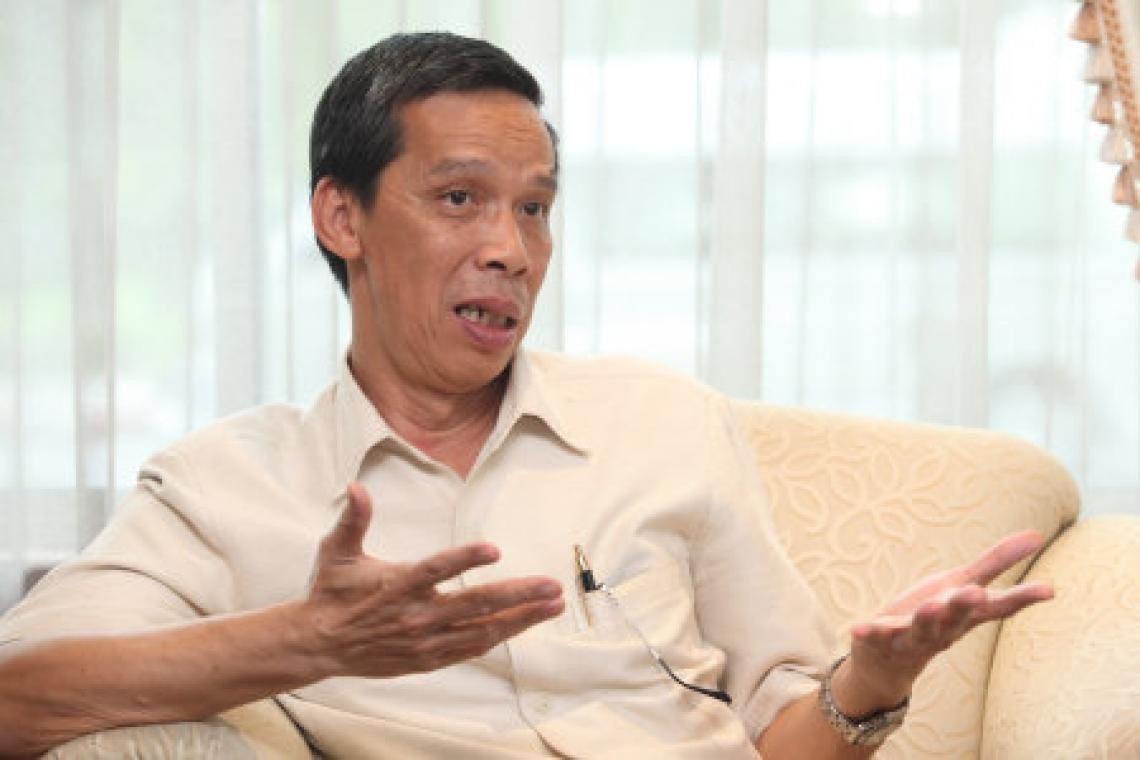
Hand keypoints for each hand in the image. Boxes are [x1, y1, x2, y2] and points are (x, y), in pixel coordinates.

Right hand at [298, 482, 563, 678]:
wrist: (319, 644)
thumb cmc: (333, 592)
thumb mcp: (337, 551)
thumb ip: (353, 518)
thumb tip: (356, 486)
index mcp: (397, 584)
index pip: (435, 569)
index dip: (464, 559)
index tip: (494, 549)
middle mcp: (416, 615)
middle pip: (474, 604)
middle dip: (518, 594)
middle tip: (551, 585)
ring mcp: (425, 640)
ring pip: (482, 630)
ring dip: (520, 618)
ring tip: (552, 605)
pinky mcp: (428, 659)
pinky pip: (471, 649)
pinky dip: (498, 638)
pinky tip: (523, 626)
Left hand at [835, 530, 1052, 712]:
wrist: (888, 664)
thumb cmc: (934, 616)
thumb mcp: (962, 585)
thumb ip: (996, 563)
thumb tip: (1037, 534)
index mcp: (965, 615)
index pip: (998, 607)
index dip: (1022, 598)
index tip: (1048, 589)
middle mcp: (943, 628)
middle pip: (956, 617)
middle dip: (964, 605)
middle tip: (976, 593)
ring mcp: (911, 637)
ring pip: (920, 630)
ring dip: (926, 619)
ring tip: (931, 605)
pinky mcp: (880, 640)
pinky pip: (874, 637)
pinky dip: (868, 633)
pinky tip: (859, 628)